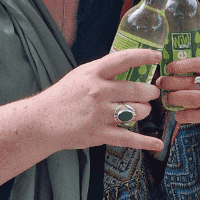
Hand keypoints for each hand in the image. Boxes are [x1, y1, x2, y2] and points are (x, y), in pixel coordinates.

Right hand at [39, 49, 163, 151]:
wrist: (42, 121)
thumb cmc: (63, 96)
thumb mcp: (80, 74)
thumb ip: (102, 70)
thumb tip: (126, 62)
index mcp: (94, 73)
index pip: (124, 59)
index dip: (144, 56)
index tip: (157, 57)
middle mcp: (99, 92)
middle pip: (136, 90)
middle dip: (150, 92)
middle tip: (152, 92)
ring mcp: (100, 114)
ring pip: (136, 112)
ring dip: (145, 111)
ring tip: (142, 110)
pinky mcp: (100, 134)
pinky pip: (129, 138)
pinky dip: (145, 141)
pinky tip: (157, 143)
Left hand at [156, 57, 199, 124]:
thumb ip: (197, 71)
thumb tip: (171, 69)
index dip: (183, 65)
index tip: (169, 68)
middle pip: (193, 82)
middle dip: (174, 82)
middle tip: (161, 83)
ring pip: (195, 98)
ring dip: (177, 98)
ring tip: (166, 98)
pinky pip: (198, 115)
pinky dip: (185, 115)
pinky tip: (177, 114)